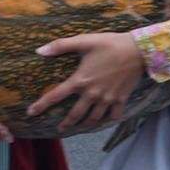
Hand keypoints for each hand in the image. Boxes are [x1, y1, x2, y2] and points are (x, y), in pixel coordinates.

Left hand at [29, 31, 146, 131]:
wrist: (138, 50)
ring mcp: (107, 99)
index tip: (31, 113)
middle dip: (66, 123)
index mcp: (80, 80)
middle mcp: (92, 94)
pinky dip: (108, 119)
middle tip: (60, 128)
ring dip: (85, 124)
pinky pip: (113, 115)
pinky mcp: (120, 99)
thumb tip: (39, 51)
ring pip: (94, 118)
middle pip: (75, 114)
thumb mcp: (84, 41)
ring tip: (80, 126)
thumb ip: (61, 46)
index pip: (56, 96)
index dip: (41, 105)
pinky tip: (105, 119)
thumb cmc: (110, 44)